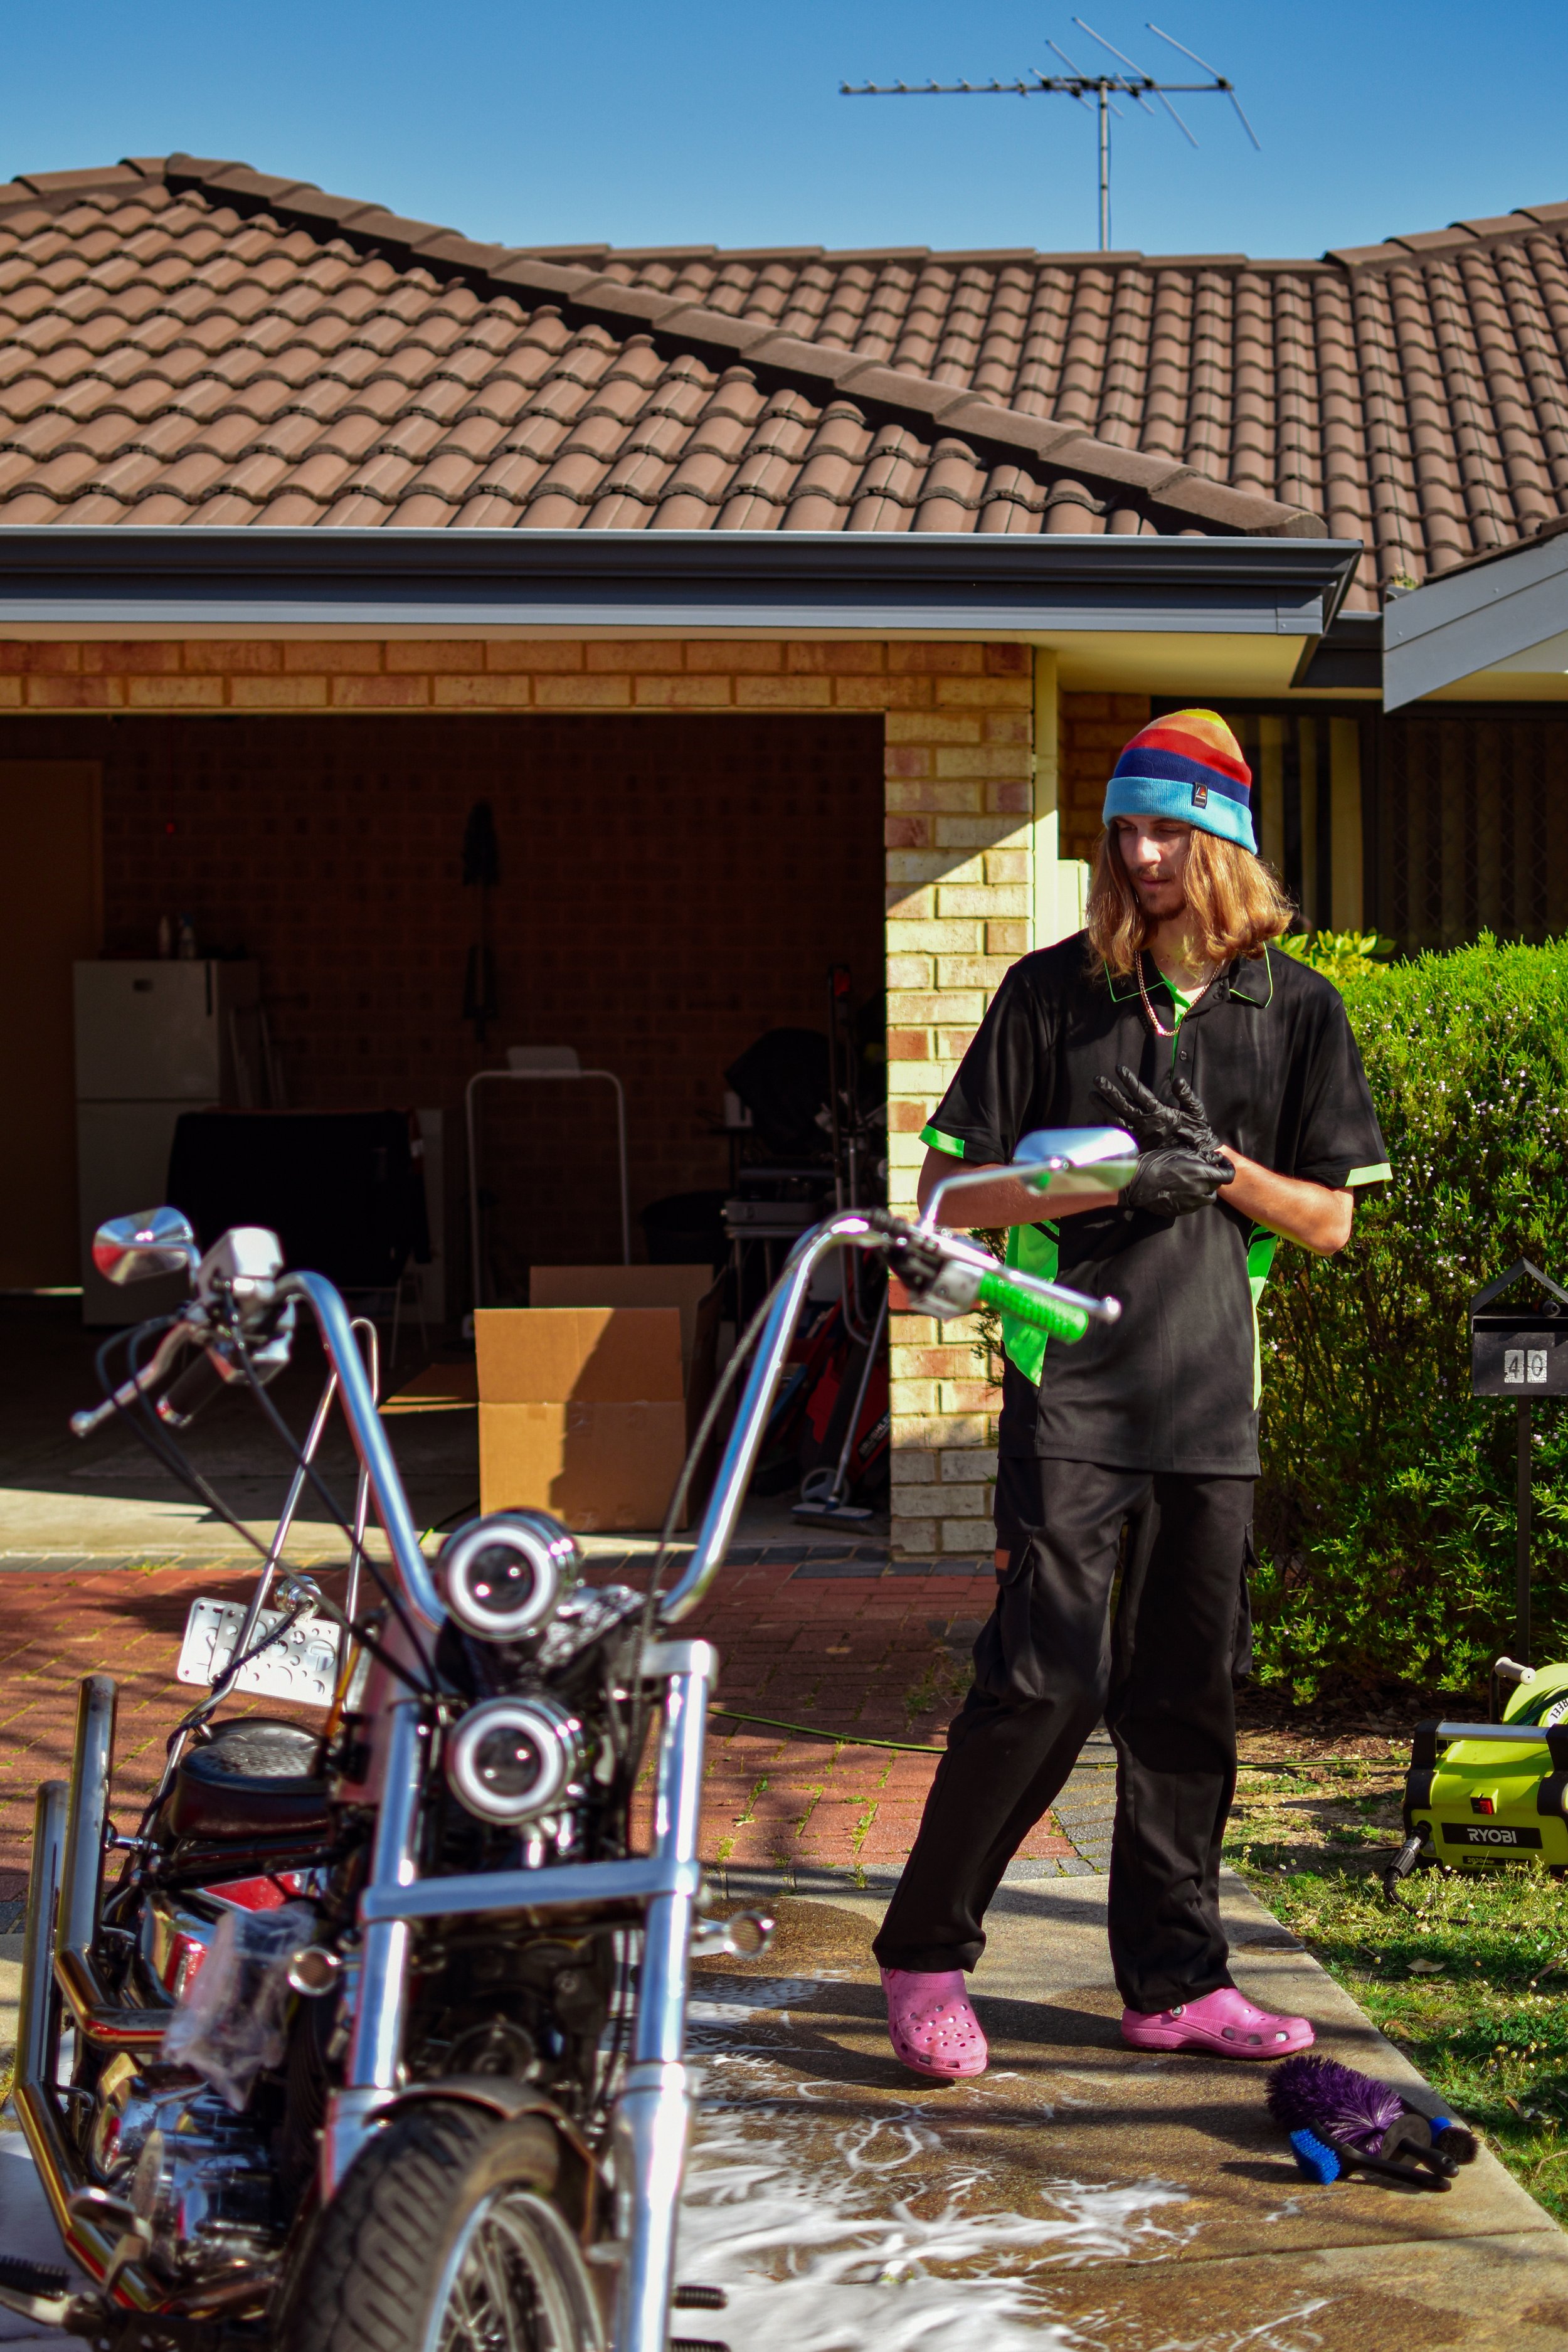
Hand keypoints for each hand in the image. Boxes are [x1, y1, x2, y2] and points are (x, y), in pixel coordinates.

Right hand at [1095, 1066, 1232, 1171]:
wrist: (1199, 1154)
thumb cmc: (1198, 1131)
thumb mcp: (1195, 1111)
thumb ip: (1187, 1096)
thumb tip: (1177, 1080)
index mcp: (1157, 1109)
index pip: (1140, 1092)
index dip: (1130, 1081)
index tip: (1119, 1068)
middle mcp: (1145, 1119)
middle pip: (1124, 1103)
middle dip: (1111, 1092)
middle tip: (1097, 1079)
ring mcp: (1140, 1132)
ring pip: (1118, 1117)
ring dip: (1105, 1106)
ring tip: (1092, 1095)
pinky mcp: (1139, 1146)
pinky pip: (1120, 1137)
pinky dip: (1107, 1130)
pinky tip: (1094, 1123)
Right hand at [1122, 1145, 1234, 1218]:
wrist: (1135, 1183)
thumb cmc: (1156, 1163)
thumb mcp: (1180, 1153)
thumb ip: (1202, 1157)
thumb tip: (1217, 1159)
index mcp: (1201, 1174)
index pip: (1228, 1176)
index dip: (1229, 1169)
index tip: (1222, 1164)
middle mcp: (1200, 1191)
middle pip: (1217, 1187)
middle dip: (1214, 1178)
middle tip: (1202, 1171)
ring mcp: (1191, 1203)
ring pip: (1208, 1199)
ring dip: (1205, 1190)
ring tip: (1193, 1183)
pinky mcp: (1182, 1211)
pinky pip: (1195, 1205)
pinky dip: (1194, 1198)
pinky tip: (1181, 1191)